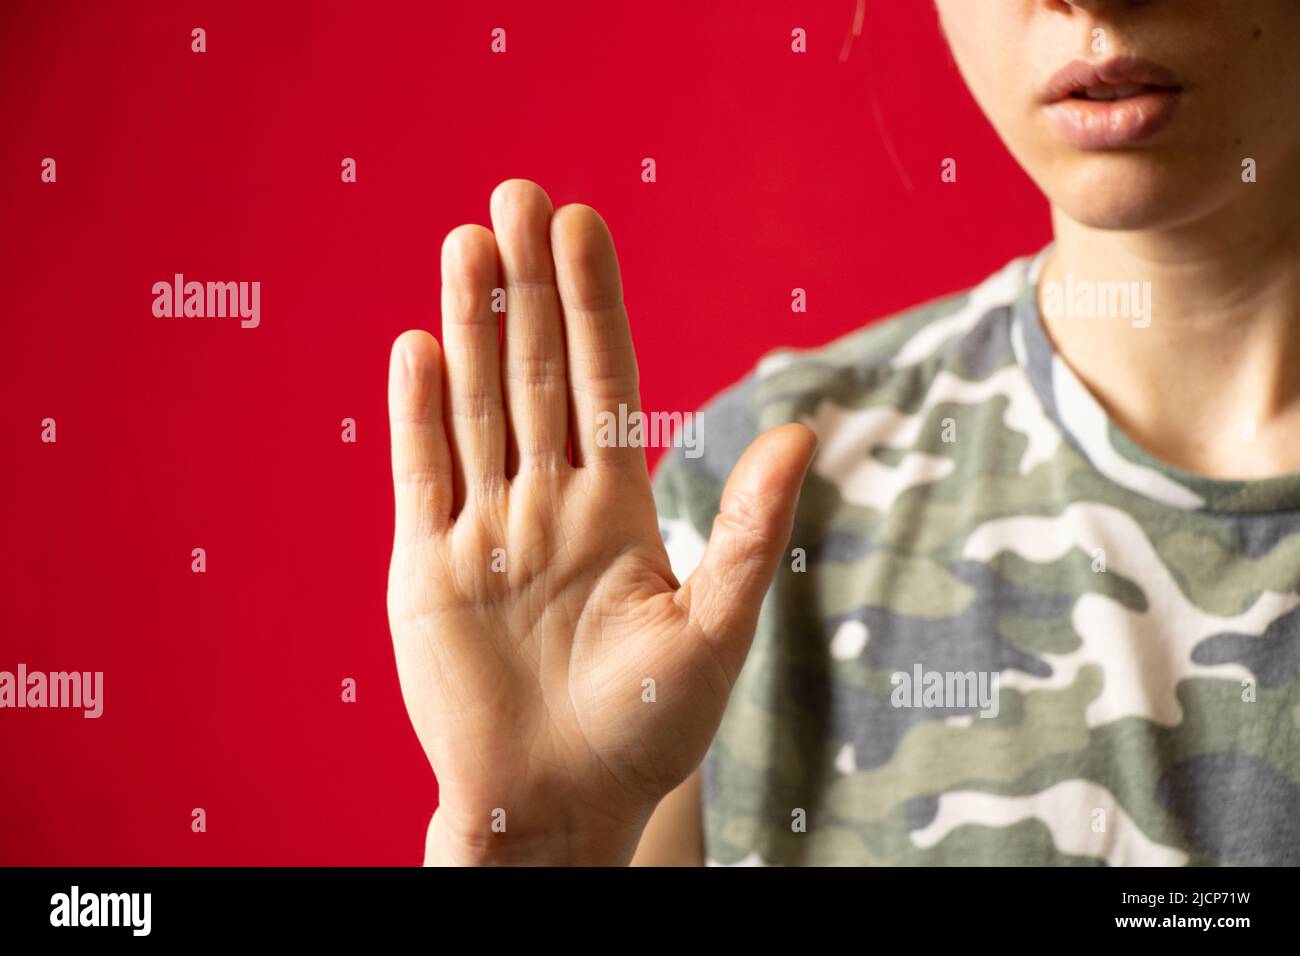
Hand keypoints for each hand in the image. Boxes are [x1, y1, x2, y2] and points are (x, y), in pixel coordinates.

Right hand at [386, 179, 816, 864]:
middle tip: (517, 196)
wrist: (558, 802)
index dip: (593, 305)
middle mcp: (549, 503)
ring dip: (469, 326)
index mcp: (617, 508)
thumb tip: (804, 430)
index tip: (584, 226)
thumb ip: (749, 528)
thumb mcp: (714, 628)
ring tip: (467, 244)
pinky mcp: (428, 567)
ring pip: (476, 406)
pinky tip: (417, 346)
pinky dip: (418, 413)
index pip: (605, 383)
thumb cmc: (646, 731)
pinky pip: (422, 474)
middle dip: (526, 288)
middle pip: (534, 373)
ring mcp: (486, 528)